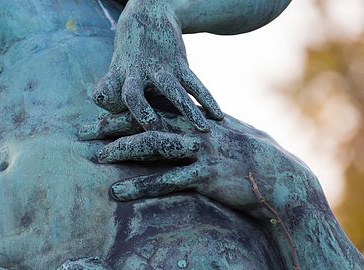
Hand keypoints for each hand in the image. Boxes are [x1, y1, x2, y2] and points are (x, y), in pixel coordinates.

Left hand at [79, 100, 329, 219]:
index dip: (126, 110)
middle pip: (148, 123)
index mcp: (199, 119)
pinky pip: (167, 180)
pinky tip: (119, 191)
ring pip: (154, 145)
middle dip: (113, 126)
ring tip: (97, 156)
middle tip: (84, 131)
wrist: (278, 176)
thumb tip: (187, 122)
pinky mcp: (206, 176)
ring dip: (123, 150)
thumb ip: (204, 125)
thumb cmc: (252, 155)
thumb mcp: (227, 132)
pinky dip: (141, 186)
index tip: (100, 113)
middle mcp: (197, 130)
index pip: (156, 110)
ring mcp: (202, 151)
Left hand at [92, 0, 222, 131]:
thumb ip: (109, 88)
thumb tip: (102, 105)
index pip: (107, 95)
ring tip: (203, 130)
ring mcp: (160, 68)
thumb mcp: (116, 66)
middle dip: (143, 114)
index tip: (108, 127)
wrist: (151, 14)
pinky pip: (196, 84)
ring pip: (174, 92)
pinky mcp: (180, 64)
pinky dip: (207, 99)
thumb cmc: (132, 51)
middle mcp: (137, 72)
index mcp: (118, 76)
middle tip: (155, 134)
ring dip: (188, 111)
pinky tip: (218, 114)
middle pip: (134, 96)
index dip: (107, 108)